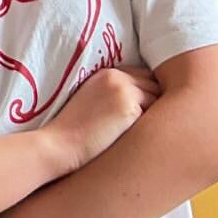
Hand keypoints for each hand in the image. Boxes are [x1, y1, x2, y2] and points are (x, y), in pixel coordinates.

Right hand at [46, 66, 160, 172]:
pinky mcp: (129, 107)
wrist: (60, 144)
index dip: (145, 92)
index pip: (141, 75)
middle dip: (154, 100)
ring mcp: (123, 89)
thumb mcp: (91, 100)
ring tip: (146, 130)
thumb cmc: (73, 131)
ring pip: (157, 96)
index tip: (143, 109)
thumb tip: (140, 104)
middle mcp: (116, 76)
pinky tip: (142, 136)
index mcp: (105, 73)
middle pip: (153, 83)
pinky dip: (153, 123)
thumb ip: (112, 94)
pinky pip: (156, 112)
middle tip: (150, 122)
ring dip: (155, 112)